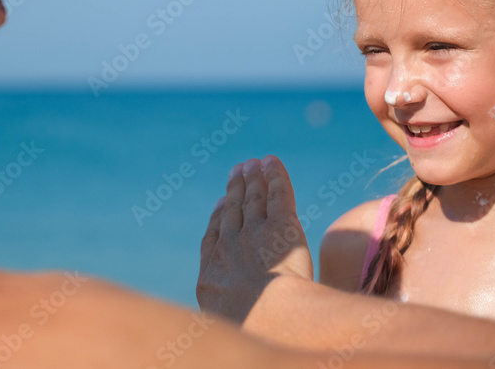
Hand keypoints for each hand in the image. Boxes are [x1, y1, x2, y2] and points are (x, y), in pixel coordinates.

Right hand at [197, 155, 313, 324]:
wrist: (268, 316)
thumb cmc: (252, 332)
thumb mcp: (232, 331)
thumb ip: (233, 317)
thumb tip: (240, 328)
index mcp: (212, 274)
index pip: (214, 236)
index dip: (219, 216)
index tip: (221, 204)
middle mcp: (230, 247)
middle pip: (233, 211)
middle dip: (235, 190)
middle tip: (237, 172)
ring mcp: (254, 233)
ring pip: (254, 199)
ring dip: (253, 178)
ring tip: (253, 164)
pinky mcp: (282, 224)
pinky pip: (278, 193)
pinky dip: (274, 175)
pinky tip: (271, 162)